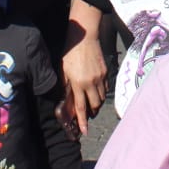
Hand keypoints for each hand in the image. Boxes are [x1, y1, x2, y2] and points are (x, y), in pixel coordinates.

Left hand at [61, 0, 106, 134]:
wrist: (84, 38)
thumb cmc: (69, 53)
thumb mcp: (62, 70)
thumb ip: (65, 86)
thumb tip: (66, 98)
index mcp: (79, 83)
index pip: (81, 107)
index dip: (82, 121)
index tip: (84, 131)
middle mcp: (91, 83)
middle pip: (95, 105)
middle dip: (92, 112)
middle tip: (87, 114)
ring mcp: (100, 77)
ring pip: (102, 98)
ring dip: (97, 103)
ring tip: (92, 103)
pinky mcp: (106, 72)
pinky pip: (105, 88)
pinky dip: (101, 93)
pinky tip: (96, 91)